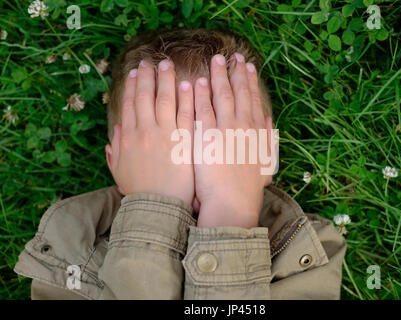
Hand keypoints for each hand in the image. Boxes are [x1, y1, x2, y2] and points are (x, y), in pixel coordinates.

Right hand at [105, 59, 194, 205]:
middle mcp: (145, 131)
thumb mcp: (120, 171)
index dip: (132, 86)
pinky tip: (188, 84)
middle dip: (147, 76)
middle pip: (145, 96)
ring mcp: (166, 134)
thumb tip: (114, 131)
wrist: (158, 207)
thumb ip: (114, 150)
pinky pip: (186, 114)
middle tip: (150, 61)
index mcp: (128, 137)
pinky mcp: (185, 141)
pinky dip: (186, 98)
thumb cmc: (140, 192)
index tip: (134, 73)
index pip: (130, 104)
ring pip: (165, 100)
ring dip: (166, 80)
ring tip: (168, 65)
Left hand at [193, 53, 275, 227]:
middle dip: (235, 72)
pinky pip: (202, 110)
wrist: (233, 204)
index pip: (253, 99)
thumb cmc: (249, 188)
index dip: (250, 81)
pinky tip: (195, 81)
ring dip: (218, 76)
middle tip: (232, 56)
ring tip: (215, 60)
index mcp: (258, 132)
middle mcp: (243, 126)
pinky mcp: (206, 137)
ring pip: (221, 96)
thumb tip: (270, 121)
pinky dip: (199, 94)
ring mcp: (225, 130)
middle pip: (239, 93)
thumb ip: (269, 139)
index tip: (247, 66)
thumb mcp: (267, 163)